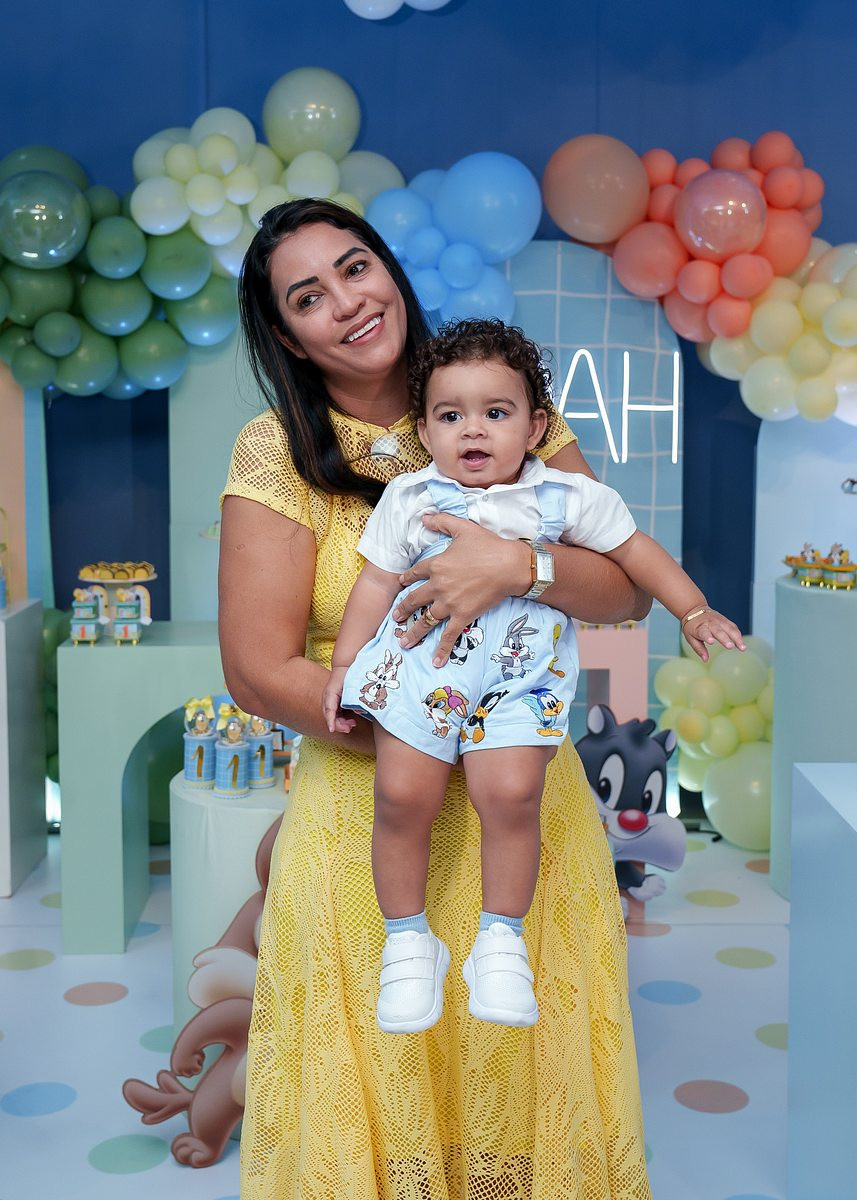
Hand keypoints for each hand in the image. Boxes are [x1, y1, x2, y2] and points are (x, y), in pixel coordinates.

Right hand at [322, 665, 355, 733]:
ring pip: (332, 716)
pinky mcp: (334, 702)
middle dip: (339, 725)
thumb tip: (359, 711)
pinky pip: (336, 714)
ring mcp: (330, 700)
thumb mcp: (351, 686)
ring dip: (341, 723)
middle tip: (350, 727)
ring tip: (352, 724)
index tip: (332, 729)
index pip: (329, 710)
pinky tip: (350, 720)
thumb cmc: (349, 675)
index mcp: (330, 694)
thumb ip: (353, 699)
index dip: (330, 721)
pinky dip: (342, 719)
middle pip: (329, 716)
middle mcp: (327, 698)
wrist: (346, 666)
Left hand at [392, 513, 530, 665]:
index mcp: (436, 565)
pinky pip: (449, 635)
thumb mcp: (463, 528)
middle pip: (414, 600)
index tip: (401, 583)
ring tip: (403, 642)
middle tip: (395, 617)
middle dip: (403, 609)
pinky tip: (435, 661)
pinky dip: (442, 649)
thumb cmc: (488, 545)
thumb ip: (442, 521)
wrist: (509, 566)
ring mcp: (449, 603)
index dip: (407, 578)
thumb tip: (424, 516)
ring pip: (426, 620)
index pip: (416, 573)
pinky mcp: (463, 615)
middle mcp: (438, 586)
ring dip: (413, 633)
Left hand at [682, 607, 745, 661]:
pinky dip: (738, 634)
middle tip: (730, 646)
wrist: (695, 609)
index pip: (703, 632)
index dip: (707, 636)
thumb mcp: (690, 638)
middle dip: (725, 638)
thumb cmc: (692, 627)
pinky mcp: (725, 620)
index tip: (711, 642)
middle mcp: (710, 623)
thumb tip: (705, 660)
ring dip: (737, 638)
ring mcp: (719, 621)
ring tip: (742, 648)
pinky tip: (742, 643)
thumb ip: (699, 649)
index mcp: (699, 628)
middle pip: (718, 631)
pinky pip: (733, 627)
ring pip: (729, 628)